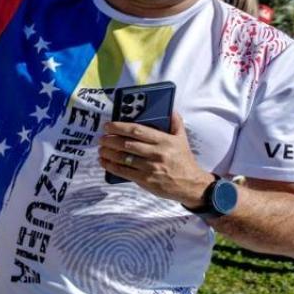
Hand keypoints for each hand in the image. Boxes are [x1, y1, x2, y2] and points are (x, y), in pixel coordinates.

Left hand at [99, 111, 213, 206]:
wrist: (192, 184)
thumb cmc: (184, 160)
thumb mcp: (182, 140)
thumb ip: (176, 123)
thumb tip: (170, 109)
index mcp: (165, 141)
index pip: (138, 131)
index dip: (120, 127)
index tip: (108, 125)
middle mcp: (157, 153)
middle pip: (127, 144)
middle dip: (110, 140)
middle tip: (101, 138)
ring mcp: (151, 168)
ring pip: (124, 158)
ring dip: (108, 153)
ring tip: (101, 149)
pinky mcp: (146, 180)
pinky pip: (124, 172)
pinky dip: (111, 166)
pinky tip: (104, 162)